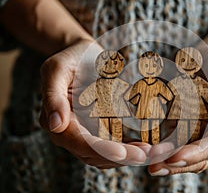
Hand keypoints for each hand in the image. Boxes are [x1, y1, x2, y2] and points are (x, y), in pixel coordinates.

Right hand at [39, 40, 147, 167]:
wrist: (86, 55)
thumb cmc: (73, 57)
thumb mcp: (58, 68)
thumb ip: (52, 94)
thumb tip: (55, 125)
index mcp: (56, 118)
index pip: (77, 141)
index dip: (99, 149)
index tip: (121, 153)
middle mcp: (69, 131)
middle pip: (92, 153)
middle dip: (118, 157)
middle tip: (144, 155)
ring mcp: (86, 132)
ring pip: (104, 155)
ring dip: (126, 157)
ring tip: (149, 153)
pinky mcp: (100, 130)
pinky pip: (114, 146)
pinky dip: (128, 149)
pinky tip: (146, 147)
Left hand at [148, 45, 207, 174]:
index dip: (195, 154)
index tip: (173, 157)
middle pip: (202, 158)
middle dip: (177, 164)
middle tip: (153, 166)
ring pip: (191, 157)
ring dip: (170, 163)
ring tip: (149, 163)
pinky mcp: (195, 132)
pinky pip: (181, 146)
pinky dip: (168, 152)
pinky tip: (151, 153)